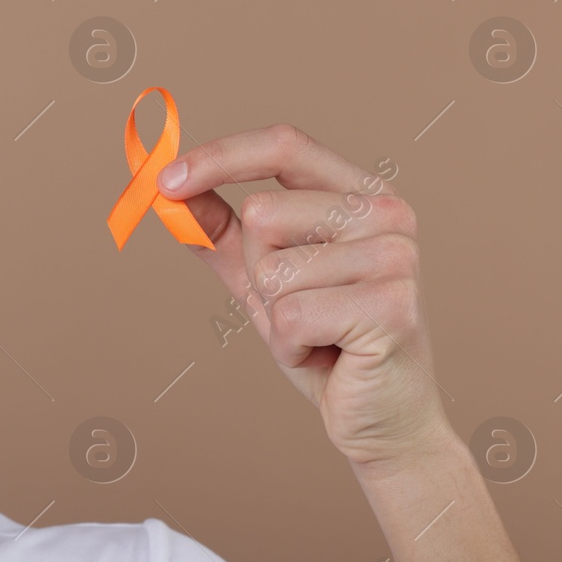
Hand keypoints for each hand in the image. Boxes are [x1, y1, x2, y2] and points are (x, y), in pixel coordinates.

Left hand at [158, 123, 451, 469]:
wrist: (380, 417)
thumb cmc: (326, 341)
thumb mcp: (261, 277)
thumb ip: (219, 230)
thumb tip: (168, 190)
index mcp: (363, 194)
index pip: (285, 144)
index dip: (220, 156)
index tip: (165, 179)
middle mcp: (388, 215)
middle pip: (264, 214)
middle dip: (257, 275)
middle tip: (299, 309)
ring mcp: (396, 258)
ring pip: (273, 271)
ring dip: (276, 318)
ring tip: (318, 335)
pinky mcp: (391, 307)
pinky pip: (290, 316)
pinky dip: (292, 346)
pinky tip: (327, 355)